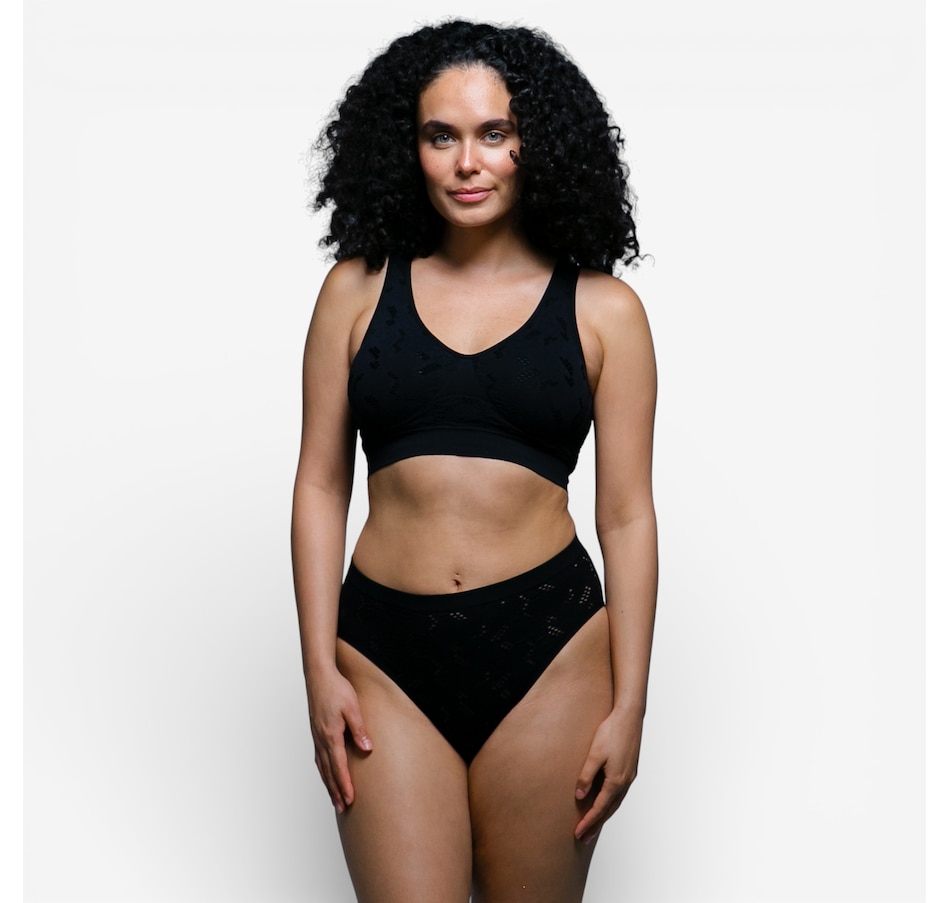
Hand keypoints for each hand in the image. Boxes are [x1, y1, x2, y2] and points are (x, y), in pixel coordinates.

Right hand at [308, 668, 372, 813]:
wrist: (318, 676)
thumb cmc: (337, 689)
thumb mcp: (353, 707)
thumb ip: (359, 729)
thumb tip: (367, 749)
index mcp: (331, 735)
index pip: (339, 767)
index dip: (345, 785)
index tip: (350, 800)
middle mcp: (321, 740)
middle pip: (328, 772)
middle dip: (336, 791)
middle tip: (343, 808)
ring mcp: (316, 737)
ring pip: (322, 767)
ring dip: (328, 784)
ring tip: (335, 799)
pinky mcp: (316, 732)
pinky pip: (319, 758)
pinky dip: (323, 771)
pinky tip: (326, 774)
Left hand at [574, 707, 643, 842]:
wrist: (630, 716)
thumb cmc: (611, 732)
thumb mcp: (594, 754)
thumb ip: (586, 776)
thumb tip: (579, 796)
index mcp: (616, 781)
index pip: (599, 808)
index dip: (588, 822)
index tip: (578, 834)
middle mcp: (625, 783)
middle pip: (609, 810)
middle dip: (596, 825)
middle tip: (584, 838)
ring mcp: (629, 777)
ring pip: (615, 803)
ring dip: (604, 816)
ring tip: (593, 825)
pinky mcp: (630, 770)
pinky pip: (619, 794)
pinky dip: (611, 803)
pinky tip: (605, 803)